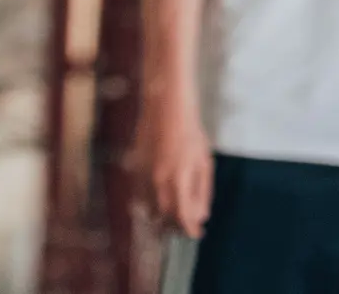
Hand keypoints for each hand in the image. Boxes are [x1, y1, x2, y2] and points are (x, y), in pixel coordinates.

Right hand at [133, 102, 214, 238]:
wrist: (166, 106)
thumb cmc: (190, 132)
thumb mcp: (204, 162)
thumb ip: (202, 192)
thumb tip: (201, 216)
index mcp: (179, 179)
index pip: (182, 217)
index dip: (190, 229)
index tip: (197, 233)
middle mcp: (158, 180)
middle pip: (165, 218)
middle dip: (177, 225)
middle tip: (188, 224)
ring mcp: (143, 174)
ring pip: (150, 210)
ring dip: (162, 217)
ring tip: (175, 213)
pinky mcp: (135, 168)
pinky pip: (139, 196)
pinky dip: (149, 203)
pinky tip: (160, 198)